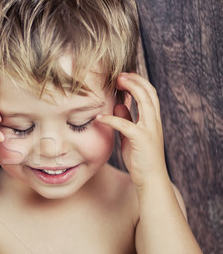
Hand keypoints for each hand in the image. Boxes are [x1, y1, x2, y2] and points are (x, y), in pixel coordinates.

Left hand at [96, 73, 166, 187]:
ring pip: (145, 102)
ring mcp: (150, 130)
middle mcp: (154, 122)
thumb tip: (119, 105)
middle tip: (119, 74)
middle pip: (149, 93)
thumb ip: (127, 120)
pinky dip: (111, 119)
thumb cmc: (140, 158)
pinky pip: (126, 124)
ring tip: (116, 82)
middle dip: (135, 80)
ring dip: (131, 89)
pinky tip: (99, 117)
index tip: (123, 75)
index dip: (138, 82)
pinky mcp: (142, 139)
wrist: (150, 179)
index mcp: (152, 120)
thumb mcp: (130, 136)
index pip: (149, 94)